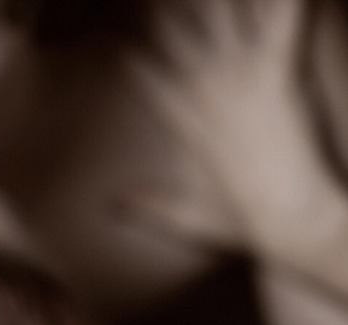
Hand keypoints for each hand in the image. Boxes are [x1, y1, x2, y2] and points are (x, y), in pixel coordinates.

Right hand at [122, 0, 325, 250]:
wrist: (290, 223)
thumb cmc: (245, 225)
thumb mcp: (187, 220)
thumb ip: (148, 208)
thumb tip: (111, 207)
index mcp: (186, 126)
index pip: (152, 83)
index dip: (136, 61)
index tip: (122, 45)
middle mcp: (206, 98)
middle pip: (180, 38)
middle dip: (170, 14)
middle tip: (158, 1)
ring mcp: (241, 85)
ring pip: (225, 19)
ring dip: (218, 0)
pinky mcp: (278, 79)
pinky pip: (280, 26)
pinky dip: (285, 3)